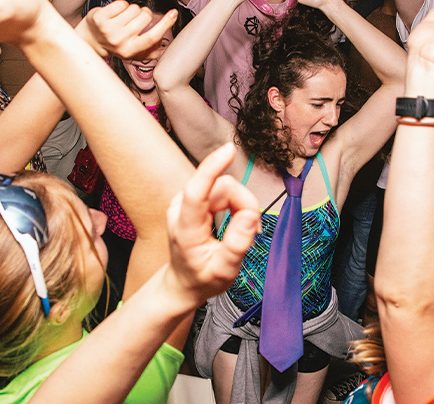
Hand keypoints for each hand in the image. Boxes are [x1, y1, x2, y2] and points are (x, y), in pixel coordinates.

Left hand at [78, 0, 176, 59]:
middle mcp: (119, 41)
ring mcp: (108, 29)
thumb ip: (148, 52)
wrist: (90, 40)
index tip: (174, 13)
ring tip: (123, 18)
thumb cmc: (115, 44)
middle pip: (144, 17)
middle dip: (144, 13)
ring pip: (134, 8)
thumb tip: (162, 48)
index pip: (152, 37)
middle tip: (136, 19)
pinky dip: (121, 5)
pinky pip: (121, 3)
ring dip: (132, 10)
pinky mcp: (100, 17)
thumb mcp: (132, 52)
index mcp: (130, 51)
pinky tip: (115, 13)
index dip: (165, 24)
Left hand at [165, 143, 259, 302]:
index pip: (197, 191)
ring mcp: (186, 202)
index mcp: (185, 229)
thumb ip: (237, 245)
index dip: (212, 167)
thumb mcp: (224, 273)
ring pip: (227, 187)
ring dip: (241, 206)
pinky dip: (236, 205)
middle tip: (252, 232)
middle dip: (245, 205)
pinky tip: (235, 223)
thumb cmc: (203, 279)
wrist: (184, 283)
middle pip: (224, 187)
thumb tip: (250, 216)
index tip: (229, 150)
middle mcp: (181, 209)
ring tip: (241, 232)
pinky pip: (223, 190)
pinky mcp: (194, 199)